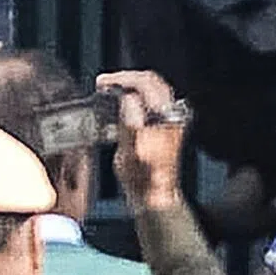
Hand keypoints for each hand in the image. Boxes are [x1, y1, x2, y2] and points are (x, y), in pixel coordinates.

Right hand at [98, 70, 184, 211]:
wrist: (154, 195)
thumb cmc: (144, 179)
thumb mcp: (132, 152)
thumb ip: (131, 124)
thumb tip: (128, 99)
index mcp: (166, 116)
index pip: (147, 83)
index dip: (123, 79)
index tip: (104, 83)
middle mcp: (171, 114)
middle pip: (150, 82)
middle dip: (126, 79)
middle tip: (104, 83)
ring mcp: (169, 118)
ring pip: (151, 90)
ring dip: (129, 87)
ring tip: (109, 90)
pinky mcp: (164, 125)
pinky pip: (150, 101)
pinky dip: (133, 97)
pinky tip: (120, 104)